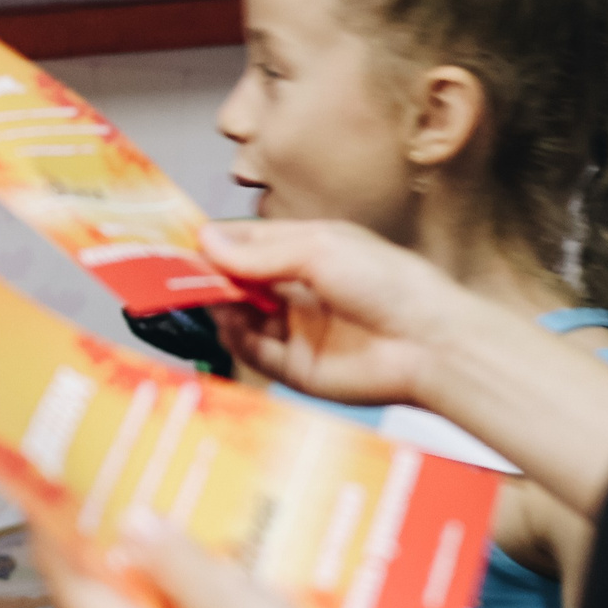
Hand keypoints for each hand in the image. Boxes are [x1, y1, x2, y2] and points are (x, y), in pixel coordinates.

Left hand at [33, 518, 378, 607]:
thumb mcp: (225, 601)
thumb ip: (172, 558)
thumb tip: (131, 524)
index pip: (65, 575)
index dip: (57, 528)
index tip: (57, 489)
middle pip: (101, 597)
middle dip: (112, 547)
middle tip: (130, 496)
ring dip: (155, 580)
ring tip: (182, 535)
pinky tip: (218, 591)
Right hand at [199, 220, 471, 409]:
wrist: (428, 343)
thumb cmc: (389, 284)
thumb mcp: (319, 249)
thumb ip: (259, 251)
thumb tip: (206, 240)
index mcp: (306, 251)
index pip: (248, 245)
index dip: (217, 244)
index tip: (185, 242)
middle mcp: (297, 290)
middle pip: (237, 282)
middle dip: (209, 276)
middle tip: (180, 272)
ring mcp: (295, 329)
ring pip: (239, 317)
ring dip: (221, 306)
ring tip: (213, 297)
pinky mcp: (296, 367)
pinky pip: (252, 352)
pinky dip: (235, 337)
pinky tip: (234, 323)